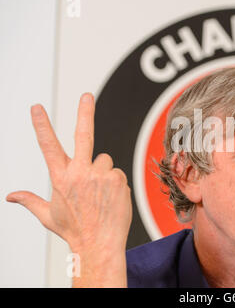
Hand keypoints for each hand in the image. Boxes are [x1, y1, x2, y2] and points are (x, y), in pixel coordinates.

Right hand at [6, 93, 131, 286]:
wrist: (99, 244)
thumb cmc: (74, 230)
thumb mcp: (48, 215)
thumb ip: (30, 201)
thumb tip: (10, 196)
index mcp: (61, 177)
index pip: (48, 146)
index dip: (42, 125)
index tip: (37, 108)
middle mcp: (81, 172)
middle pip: (84, 135)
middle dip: (84, 113)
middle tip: (86, 96)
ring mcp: (102, 175)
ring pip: (104, 161)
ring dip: (102, 172)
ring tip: (100, 194)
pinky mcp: (119, 179)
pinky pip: (117, 173)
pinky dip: (115, 182)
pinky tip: (111, 198)